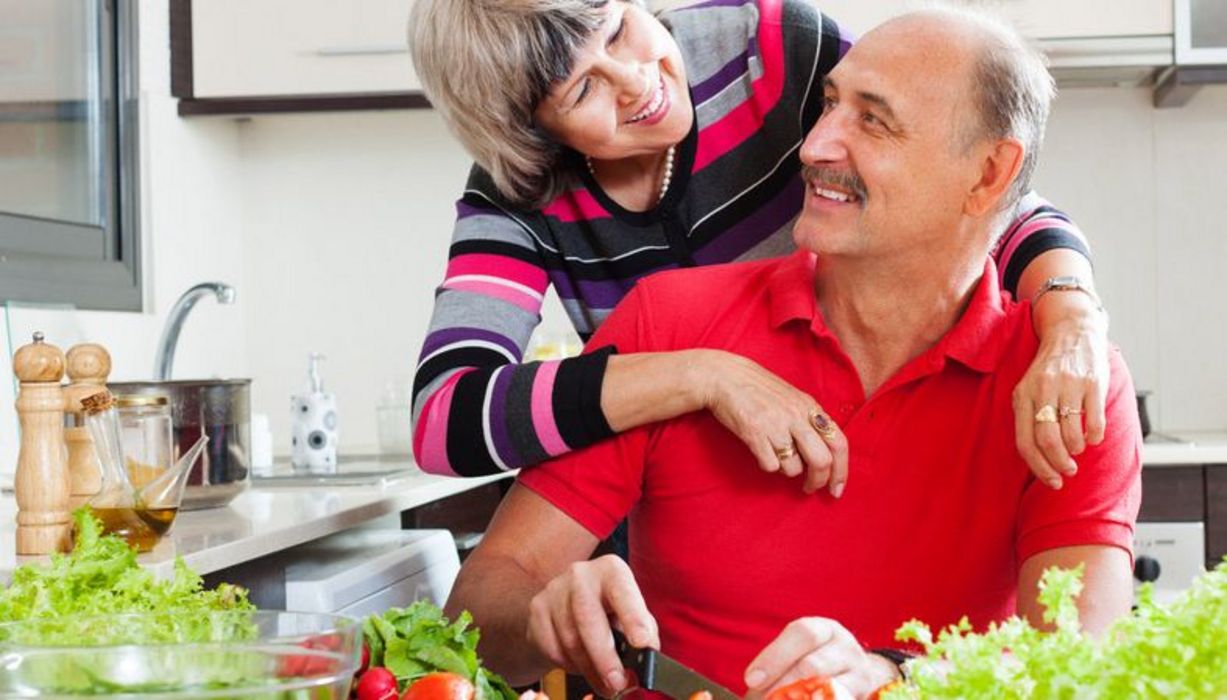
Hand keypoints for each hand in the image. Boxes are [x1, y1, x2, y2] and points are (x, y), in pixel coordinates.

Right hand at [525, 555, 659, 696]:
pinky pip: (552, 647)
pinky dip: (569, 665)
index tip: (642, 643)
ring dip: (589, 669)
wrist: (566, 608)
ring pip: (570, 638)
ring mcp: (555, 590)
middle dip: (604, 656)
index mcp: (611, 570)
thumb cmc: (607, 612)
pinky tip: (580, 666)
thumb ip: (643, 631)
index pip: (623, 592)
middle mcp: (581, 575)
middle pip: (589, 618)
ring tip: (604, 683)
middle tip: (617, 682)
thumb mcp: (631, 614)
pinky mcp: (537, 608)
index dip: (633, 618)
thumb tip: (648, 655)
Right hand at [696, 351, 849, 495]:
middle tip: (810, 488)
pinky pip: (771, 466)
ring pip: (794, 468)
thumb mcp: (792, 398)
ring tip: (777, 455)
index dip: (842, 470)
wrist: (725, 377)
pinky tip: (761, 451)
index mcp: (809, 406)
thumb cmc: (758, 389)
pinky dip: (767, 464)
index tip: (837, 488)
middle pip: (822, 461)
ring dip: (788, 470)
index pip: (839, 443)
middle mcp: (796, 416)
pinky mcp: (755, 434)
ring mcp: (776, 425)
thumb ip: (810, 420)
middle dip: (818, 481)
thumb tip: (826, 453)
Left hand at [743, 618, 899, 699]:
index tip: (751, 679)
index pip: (802, 634)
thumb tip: (753, 683)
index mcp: (825, 629)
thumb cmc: (814, 660)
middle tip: (764, 698)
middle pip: (813, 665)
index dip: (775, 657)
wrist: (855, 675)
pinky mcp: (861, 694)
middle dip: (782, 685)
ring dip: (799, 699)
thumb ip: (777, 663)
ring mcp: (859, 674)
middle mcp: (845, 647)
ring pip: (827, 688)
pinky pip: (838, 699)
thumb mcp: (798, 652)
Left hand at [1012, 308, 1108, 488]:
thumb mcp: (1029, 390)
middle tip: (1068, 471)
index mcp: (1022, 396)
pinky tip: (1093, 437)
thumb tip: (1038, 460)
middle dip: (1059, 463)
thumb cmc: (1049, 372)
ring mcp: (1068, 386)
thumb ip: (1028, 418)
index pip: (1025, 442)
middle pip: (1048, 440)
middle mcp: (1043, 390)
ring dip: (1077, 450)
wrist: (1072, 333)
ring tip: (1078, 449)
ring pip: (1071, 434)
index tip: (1052, 481)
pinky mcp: (1092, 382)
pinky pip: (1095, 421)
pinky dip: (1094, 437)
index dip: (1039, 467)